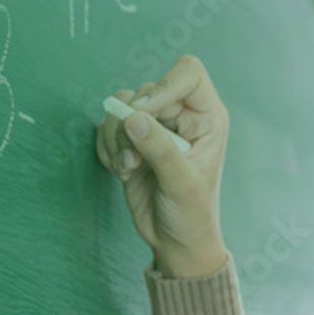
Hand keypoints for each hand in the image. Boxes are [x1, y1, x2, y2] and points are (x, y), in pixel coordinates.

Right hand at [95, 55, 229, 278]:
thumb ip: (160, 149)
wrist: (174, 240)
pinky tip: (122, 173)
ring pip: (121, 107)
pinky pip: (107, 127)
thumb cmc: (191, 213)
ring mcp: (155, 126)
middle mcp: (181, 115)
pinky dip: (107, 149)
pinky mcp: (131, 140)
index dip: (163, 86)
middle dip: (131, 124)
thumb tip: (133, 117)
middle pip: (145, 91)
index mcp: (206, 117)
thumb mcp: (181, 184)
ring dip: (116, 139)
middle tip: (133, 159)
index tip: (143, 113)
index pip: (188, 74)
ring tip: (128, 170)